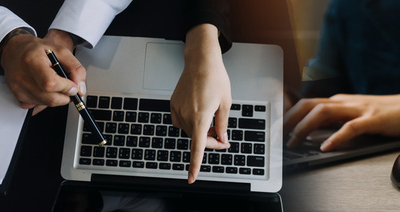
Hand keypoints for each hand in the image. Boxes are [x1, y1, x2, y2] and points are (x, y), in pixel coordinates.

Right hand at [0, 29, 85, 114]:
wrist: (15, 50)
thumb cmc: (38, 49)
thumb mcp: (61, 51)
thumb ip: (76, 69)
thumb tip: (80, 90)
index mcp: (32, 61)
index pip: (50, 84)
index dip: (66, 88)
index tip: (73, 86)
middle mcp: (21, 76)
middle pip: (50, 98)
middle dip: (65, 96)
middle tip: (67, 86)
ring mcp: (17, 88)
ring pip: (46, 104)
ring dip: (56, 97)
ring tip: (54, 83)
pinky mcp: (17, 96)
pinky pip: (38, 105)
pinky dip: (46, 100)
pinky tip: (44, 88)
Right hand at [170, 24, 230, 183]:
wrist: (201, 61)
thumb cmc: (215, 78)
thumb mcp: (226, 103)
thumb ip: (223, 124)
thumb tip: (221, 139)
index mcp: (201, 117)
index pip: (197, 147)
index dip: (195, 165)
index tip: (192, 178)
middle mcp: (186, 115)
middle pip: (197, 139)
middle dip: (210, 142)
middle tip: (223, 139)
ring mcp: (177, 110)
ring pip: (190, 131)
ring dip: (201, 132)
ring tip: (213, 122)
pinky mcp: (173, 105)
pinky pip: (182, 122)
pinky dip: (191, 124)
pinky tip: (200, 115)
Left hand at [284, 90, 399, 150]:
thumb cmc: (385, 113)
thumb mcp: (355, 114)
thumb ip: (336, 121)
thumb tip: (314, 135)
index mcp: (339, 101)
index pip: (306, 104)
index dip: (287, 114)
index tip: (273, 128)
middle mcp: (344, 102)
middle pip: (308, 105)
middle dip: (288, 120)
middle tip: (275, 136)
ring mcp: (358, 109)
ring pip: (323, 112)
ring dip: (305, 127)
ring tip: (294, 142)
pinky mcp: (372, 119)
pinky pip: (350, 127)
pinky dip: (335, 137)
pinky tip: (326, 147)